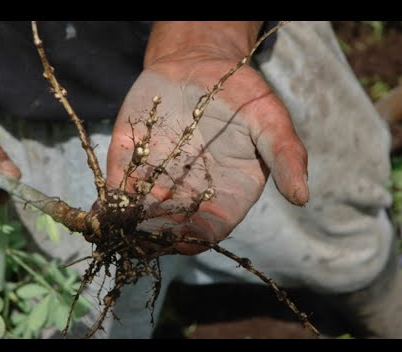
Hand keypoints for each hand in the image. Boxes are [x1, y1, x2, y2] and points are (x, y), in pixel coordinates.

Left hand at [107, 22, 308, 254]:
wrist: (199, 63)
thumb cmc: (239, 92)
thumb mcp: (268, 119)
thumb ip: (285, 155)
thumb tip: (303, 196)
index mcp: (226, 194)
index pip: (208, 229)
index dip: (193, 238)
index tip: (178, 239)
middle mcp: (191, 194)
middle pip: (169, 228)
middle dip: (151, 237)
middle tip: (135, 239)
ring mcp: (158, 179)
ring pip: (139, 215)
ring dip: (125, 226)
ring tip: (113, 229)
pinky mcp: (131, 162)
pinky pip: (118, 188)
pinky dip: (107, 202)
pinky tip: (98, 211)